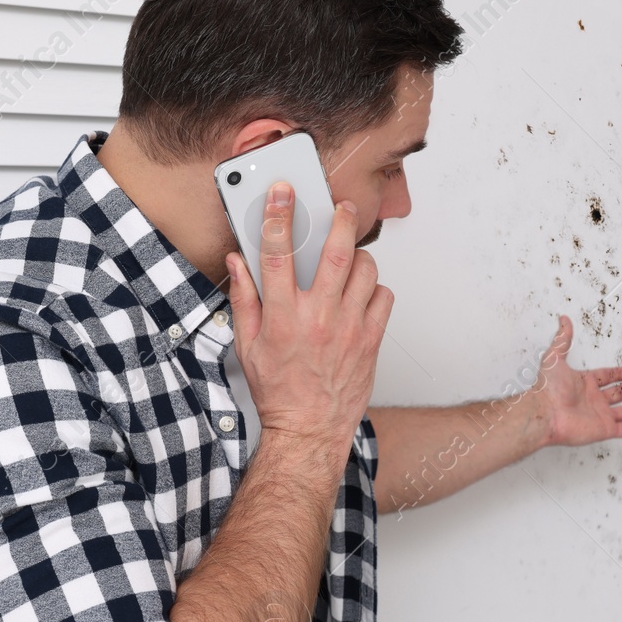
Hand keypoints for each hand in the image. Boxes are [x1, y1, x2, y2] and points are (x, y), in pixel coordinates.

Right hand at [225, 182, 392, 452]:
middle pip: (335, 253)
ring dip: (360, 257)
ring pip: (365, 272)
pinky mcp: (371, 340)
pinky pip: (383, 298)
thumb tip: (238, 261)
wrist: (310, 429)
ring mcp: (348, 328)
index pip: (277, 254)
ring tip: (351, 259)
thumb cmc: (278, 390)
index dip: (279, 216)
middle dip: (340, 221)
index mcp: (281, 316)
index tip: (283, 192)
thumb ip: (244, 299)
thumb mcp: (247, 345)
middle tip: (341, 208)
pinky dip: (376, 288)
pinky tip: (362, 295)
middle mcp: (317, 318)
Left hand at [528, 314, 621, 445]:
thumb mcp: (555, 357)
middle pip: (620, 394)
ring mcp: (600, 416)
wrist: (544, 413)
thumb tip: (563, 320)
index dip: (619, 374)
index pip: (606, 377)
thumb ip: (563, 339)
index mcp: (584, 384)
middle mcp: (593, 400)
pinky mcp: (604, 430)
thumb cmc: (547, 389)